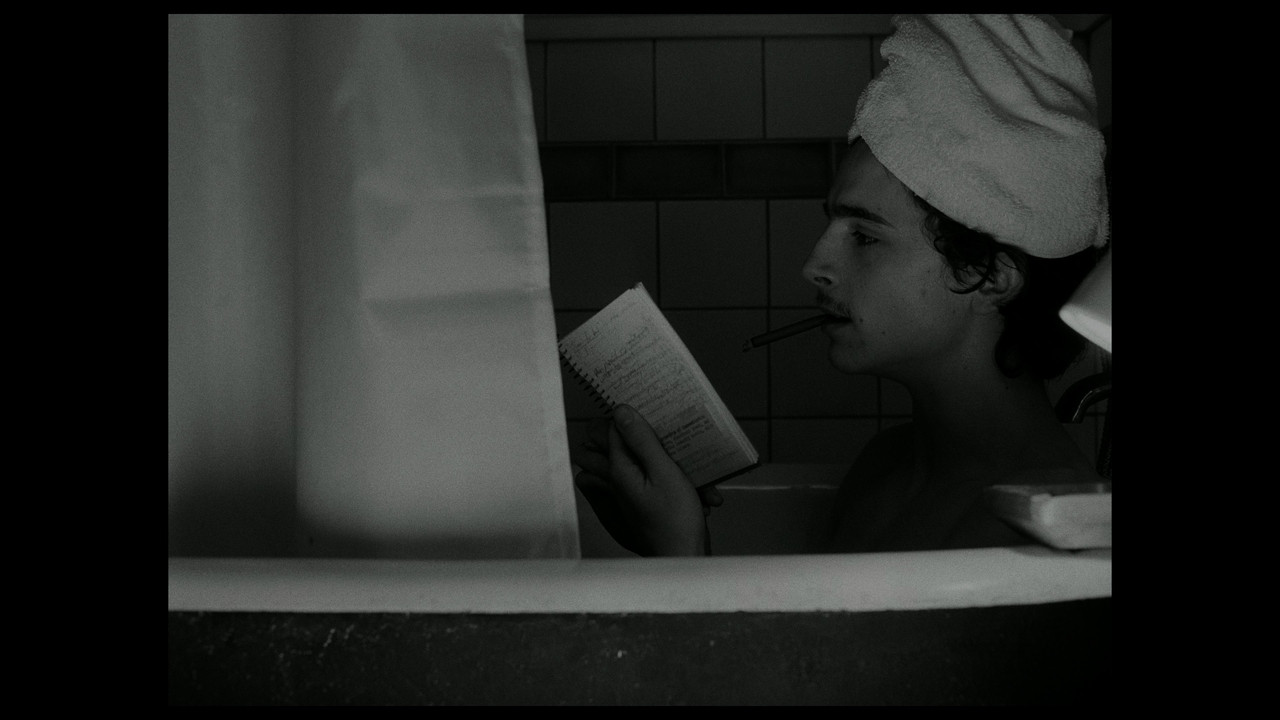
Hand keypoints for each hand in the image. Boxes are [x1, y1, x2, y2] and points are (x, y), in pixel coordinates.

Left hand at [572, 405, 712, 555]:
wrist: (681, 558)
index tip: (644, 415)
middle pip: (592, 450)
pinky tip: (648, 480)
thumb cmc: (677, 519)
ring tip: (649, 454)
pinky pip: (615, 490)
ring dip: (620, 458)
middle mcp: (611, 484)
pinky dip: (631, 482)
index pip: (606, 431)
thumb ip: (642, 441)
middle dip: (615, 437)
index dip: (624, 418)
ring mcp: (617, 499)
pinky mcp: (627, 510)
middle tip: (642, 433)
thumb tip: (620, 412)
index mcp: (617, 471)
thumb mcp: (665, 471)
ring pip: (601, 470)